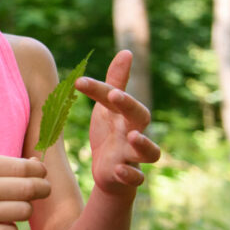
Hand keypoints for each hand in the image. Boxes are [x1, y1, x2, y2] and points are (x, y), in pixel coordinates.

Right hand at [0, 153, 51, 229]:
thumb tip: (39, 166)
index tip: (39, 177)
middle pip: (29, 189)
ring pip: (24, 211)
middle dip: (42, 191)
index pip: (25, 168)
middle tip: (40, 192)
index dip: (40, 174)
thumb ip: (6, 167)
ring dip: (23, 212)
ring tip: (10, 210)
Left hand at [76, 50, 161, 195]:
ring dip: (143, 144)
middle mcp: (135, 132)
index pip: (116, 97)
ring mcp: (134, 155)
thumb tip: (127, 52)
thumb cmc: (111, 134)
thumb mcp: (108, 108)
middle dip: (129, 105)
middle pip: (141, 117)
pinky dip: (130, 175)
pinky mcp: (129, 176)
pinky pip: (136, 178)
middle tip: (115, 95)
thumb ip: (115, 82)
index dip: (100, 88)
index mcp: (126, 114)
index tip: (79, 81)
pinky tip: (117, 170)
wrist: (112, 172)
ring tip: (132, 136)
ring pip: (151, 152)